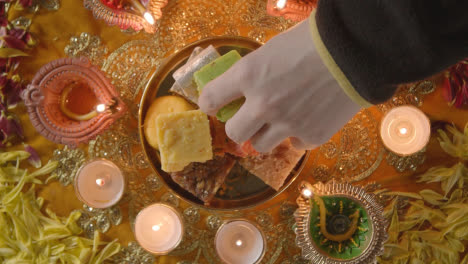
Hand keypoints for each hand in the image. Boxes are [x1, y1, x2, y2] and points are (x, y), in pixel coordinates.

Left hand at [198, 18, 360, 151]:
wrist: (357, 51)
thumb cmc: (314, 41)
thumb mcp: (272, 49)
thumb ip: (255, 72)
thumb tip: (245, 86)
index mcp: (248, 75)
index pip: (210, 99)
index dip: (210, 103)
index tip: (216, 105)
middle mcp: (262, 105)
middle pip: (233, 133)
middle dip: (238, 126)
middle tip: (248, 120)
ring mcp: (287, 124)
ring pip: (260, 146)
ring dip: (266, 134)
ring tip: (281, 120)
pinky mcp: (311, 136)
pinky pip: (295, 145)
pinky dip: (298, 135)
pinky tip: (309, 118)